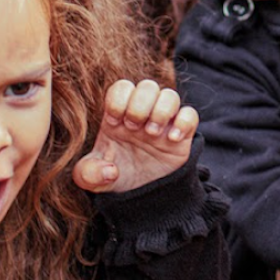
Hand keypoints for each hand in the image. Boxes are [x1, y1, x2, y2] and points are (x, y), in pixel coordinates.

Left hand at [72, 79, 197, 192]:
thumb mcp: (92, 178)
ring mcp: (164, 123)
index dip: (118, 101)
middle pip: (147, 85)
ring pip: (170, 95)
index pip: (121, 87)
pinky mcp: (182, 135)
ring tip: (152, 134)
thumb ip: (88, 174)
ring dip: (161, 112)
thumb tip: (110, 170)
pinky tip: (172, 140)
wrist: (139, 195)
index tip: (114, 124)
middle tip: (134, 129)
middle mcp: (143, 114)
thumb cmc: (114, 177)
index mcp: (118, 115)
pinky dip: (183, 123)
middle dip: (139, 106)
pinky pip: (191, 115)